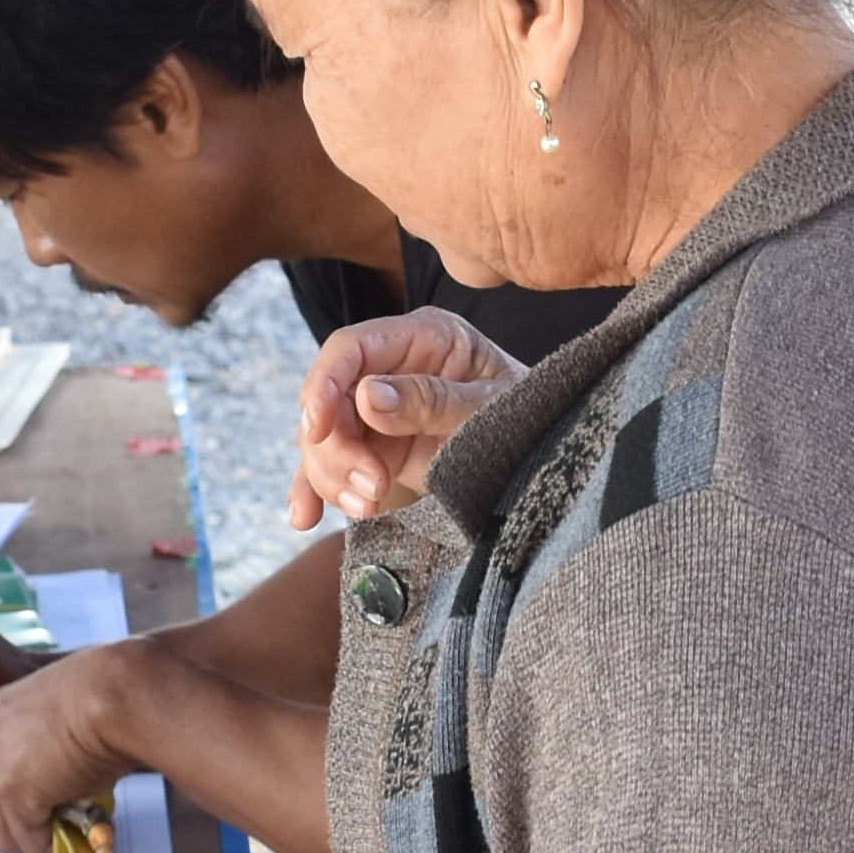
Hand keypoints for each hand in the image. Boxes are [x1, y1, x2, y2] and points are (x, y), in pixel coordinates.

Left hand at [0, 629, 147, 850]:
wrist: (107, 696)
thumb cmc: (94, 700)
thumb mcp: (42, 721)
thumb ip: (27, 754)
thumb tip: (40, 798)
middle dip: (3, 825)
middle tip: (36, 826)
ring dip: (28, 837)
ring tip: (61, 825)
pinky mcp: (14, 795)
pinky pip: (28, 840)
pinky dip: (48, 843)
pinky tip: (69, 829)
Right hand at [293, 312, 519, 528]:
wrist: (549, 456)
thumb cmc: (531, 418)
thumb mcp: (493, 407)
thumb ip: (434, 400)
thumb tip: (367, 397)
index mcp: (422, 337)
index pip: (352, 348)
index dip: (325, 384)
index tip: (318, 426)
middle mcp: (391, 369)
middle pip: (329, 399)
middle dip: (336, 447)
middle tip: (373, 485)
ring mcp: (378, 412)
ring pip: (323, 438)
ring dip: (333, 475)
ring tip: (370, 504)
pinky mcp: (374, 451)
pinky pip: (331, 466)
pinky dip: (315, 490)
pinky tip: (304, 515)